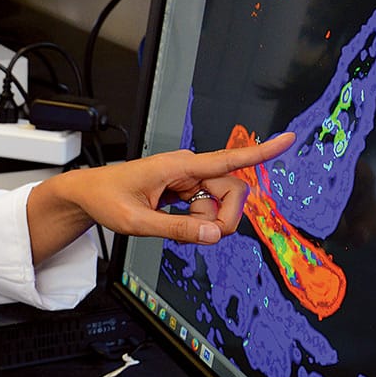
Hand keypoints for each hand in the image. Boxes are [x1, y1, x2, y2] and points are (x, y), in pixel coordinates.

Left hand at [27, 132, 295, 259]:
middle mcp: (189, 168)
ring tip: (174, 229)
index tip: (288, 139)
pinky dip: (198, 224)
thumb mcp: (137, 222)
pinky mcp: (186, 190)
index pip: (228, 158)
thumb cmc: (107, 200)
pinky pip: (207, 209)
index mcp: (179, 166)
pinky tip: (176, 226)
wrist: (87, 194)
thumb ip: (177, 230)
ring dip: (206, 224)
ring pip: (220, 205)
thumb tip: (215, 236)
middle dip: (223, 219)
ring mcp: (188, 179)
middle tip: (196, 237)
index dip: (261, 152)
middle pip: (232, 192)